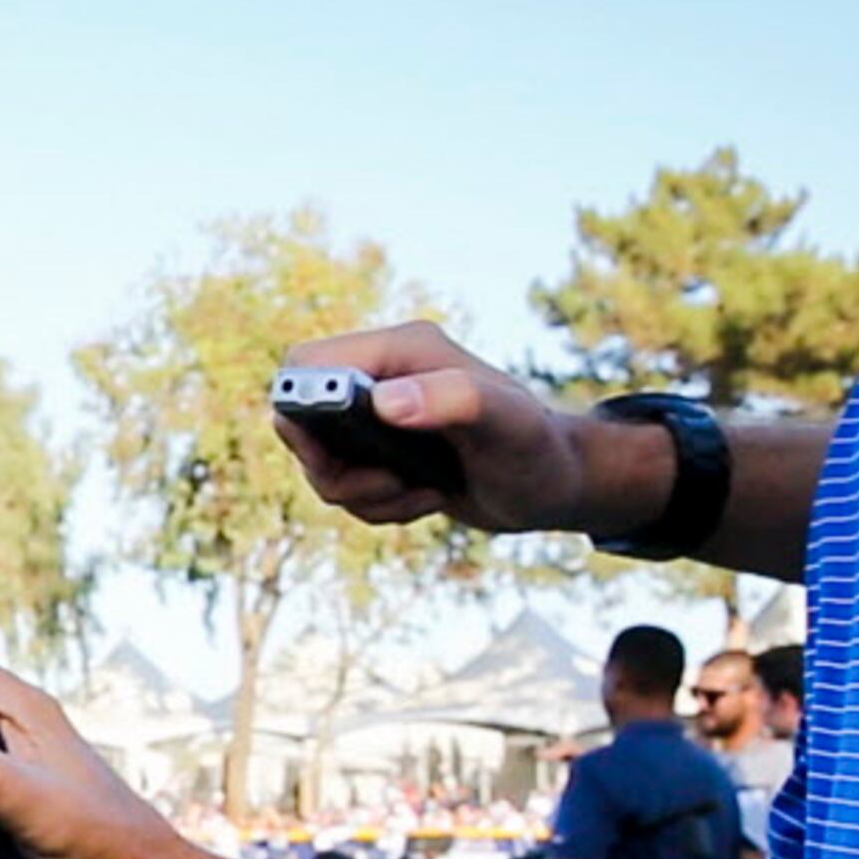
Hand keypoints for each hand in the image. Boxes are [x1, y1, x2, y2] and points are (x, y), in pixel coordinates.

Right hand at [275, 321, 604, 534]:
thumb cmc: (537, 446)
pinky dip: (375, 506)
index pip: (307, 362)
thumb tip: (384, 403)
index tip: (337, 451)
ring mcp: (380, 417)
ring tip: (416, 493)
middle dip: (329, 466)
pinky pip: (344, 485)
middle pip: (300, 419)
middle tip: (383, 481)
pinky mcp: (382, 453)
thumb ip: (450, 400)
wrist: (558, 484)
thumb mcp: (504, 423)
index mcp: (401, 351)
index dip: (302, 407)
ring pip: (320, 462)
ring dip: (359, 494)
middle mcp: (383, 378)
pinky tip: (424, 499)